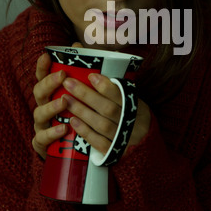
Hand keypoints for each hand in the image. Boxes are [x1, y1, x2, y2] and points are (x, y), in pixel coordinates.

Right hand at [32, 42, 80, 158]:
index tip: (47, 56)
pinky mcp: (43, 142)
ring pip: (39, 113)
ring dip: (51, 107)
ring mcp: (42, 124)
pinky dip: (52, 133)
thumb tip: (77, 46)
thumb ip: (78, 70)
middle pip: (39, 92)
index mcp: (51, 93)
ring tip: (64, 101)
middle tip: (63, 76)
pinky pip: (43, 138)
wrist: (71, 147)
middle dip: (49, 83)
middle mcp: (43, 106)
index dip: (42, 66)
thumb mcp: (78, 93)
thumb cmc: (75, 114)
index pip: (42, 76)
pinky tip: (64, 128)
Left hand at [32, 43, 150, 159]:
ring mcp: (122, 138)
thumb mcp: (129, 97)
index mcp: (135, 105)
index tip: (91, 75)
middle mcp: (130, 121)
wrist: (144, 143)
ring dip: (82, 111)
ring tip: (66, 100)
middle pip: (108, 108)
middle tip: (68, 82)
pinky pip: (99, 142)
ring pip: (101, 124)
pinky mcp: (114, 152)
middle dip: (87, 95)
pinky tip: (73, 122)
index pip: (120, 94)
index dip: (106, 86)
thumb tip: (88, 59)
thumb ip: (111, 82)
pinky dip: (86, 132)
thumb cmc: (131, 113)